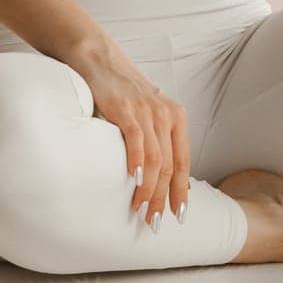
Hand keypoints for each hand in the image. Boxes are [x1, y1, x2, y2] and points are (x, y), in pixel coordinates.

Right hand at [67, 36, 189, 229]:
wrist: (98, 60)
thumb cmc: (122, 92)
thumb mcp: (149, 114)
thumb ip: (159, 139)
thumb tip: (166, 179)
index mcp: (176, 117)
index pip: (183, 161)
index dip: (182, 191)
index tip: (178, 215)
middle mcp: (166, 114)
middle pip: (170, 165)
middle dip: (163, 197)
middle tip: (154, 222)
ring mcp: (146, 110)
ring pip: (155, 159)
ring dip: (149, 189)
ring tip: (140, 209)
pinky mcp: (125, 108)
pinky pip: (137, 140)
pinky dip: (137, 163)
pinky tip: (133, 181)